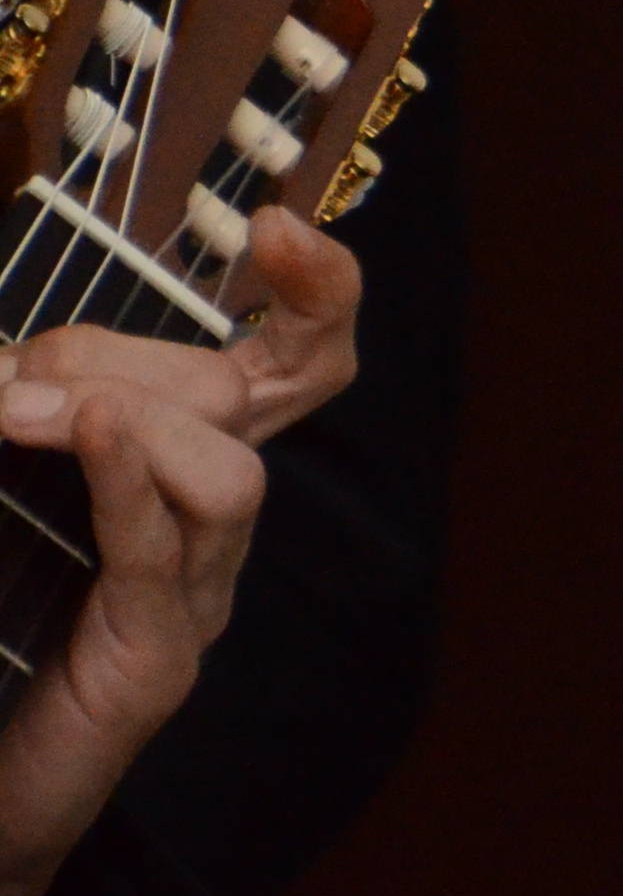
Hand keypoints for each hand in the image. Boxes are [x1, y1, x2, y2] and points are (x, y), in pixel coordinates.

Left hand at [0, 208, 362, 895]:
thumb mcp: (3, 485)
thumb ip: (19, 415)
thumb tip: (5, 368)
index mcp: (179, 479)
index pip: (295, 369)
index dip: (317, 297)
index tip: (284, 230)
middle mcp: (206, 533)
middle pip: (240, 402)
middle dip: (129, 357)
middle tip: (12, 385)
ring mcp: (190, 600)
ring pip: (229, 474)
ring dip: (125, 417)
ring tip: (17, 418)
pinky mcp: (152, 665)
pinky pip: (164, 552)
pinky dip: (130, 479)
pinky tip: (84, 435)